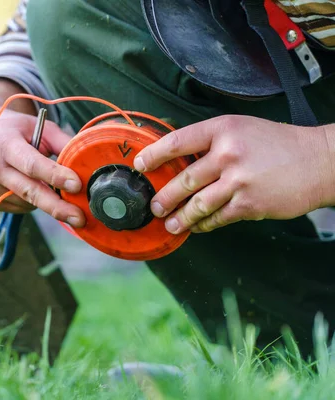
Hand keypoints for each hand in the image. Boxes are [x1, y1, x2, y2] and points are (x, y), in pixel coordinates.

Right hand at [0, 81, 85, 227]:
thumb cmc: (13, 129)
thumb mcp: (37, 125)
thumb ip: (62, 142)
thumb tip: (87, 162)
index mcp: (4, 144)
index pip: (31, 164)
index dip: (55, 176)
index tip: (77, 185)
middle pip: (29, 191)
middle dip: (57, 207)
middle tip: (80, 218)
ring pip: (28, 202)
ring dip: (46, 199)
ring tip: (47, 182)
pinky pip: (19, 206)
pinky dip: (31, 201)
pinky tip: (28, 184)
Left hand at [133, 115, 334, 233]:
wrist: (319, 161)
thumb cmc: (278, 144)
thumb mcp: (243, 129)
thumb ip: (212, 143)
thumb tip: (178, 160)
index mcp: (223, 130)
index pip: (178, 141)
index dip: (154, 155)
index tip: (140, 165)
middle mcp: (228, 153)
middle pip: (184, 180)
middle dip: (163, 197)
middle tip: (153, 206)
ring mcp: (239, 180)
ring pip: (197, 204)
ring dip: (179, 217)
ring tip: (169, 223)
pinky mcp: (250, 204)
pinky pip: (217, 218)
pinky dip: (203, 224)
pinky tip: (196, 226)